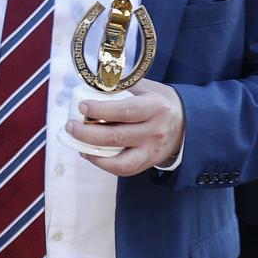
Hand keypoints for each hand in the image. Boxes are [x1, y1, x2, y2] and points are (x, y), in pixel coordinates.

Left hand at [66, 78, 184, 176]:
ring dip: (92, 152)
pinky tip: (90, 153)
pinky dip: (103, 164)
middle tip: (70, 126)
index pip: (125, 111)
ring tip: (77, 142)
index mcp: (155, 107)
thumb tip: (89, 87)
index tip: (82, 107)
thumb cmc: (158, 101)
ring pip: (119, 159)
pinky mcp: (148, 163)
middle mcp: (155, 131)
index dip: (100, 110)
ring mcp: (152, 150)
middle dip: (87, 133)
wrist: (186, 122)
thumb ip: (120, 87)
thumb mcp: (145, 87)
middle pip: (117, 137)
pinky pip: (123, 169)